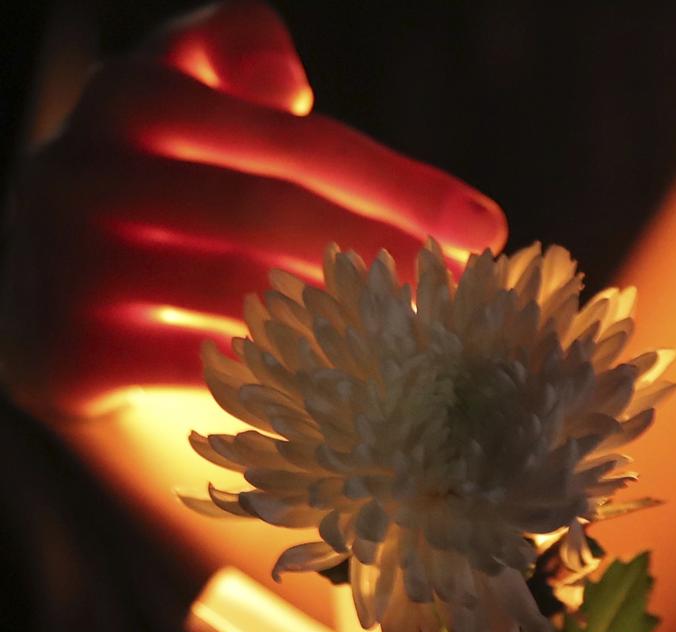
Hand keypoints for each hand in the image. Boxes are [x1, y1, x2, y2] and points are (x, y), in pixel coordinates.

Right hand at [2, 0, 505, 416]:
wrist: (53, 294)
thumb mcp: (190, 109)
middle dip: (383, 255)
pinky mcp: (64, 354)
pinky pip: (202, 369)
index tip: (485, 229)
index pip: (289, 136)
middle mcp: (78, 171)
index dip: (394, 182)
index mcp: (131, 98)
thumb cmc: (165, 197)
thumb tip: (288, 81)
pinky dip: (283, 379)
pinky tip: (355, 388)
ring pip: (240, 292)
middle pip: (267, 212)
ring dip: (347, 320)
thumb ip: (234, 61)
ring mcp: (61, 266)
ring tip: (429, 339)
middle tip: (467, 295)